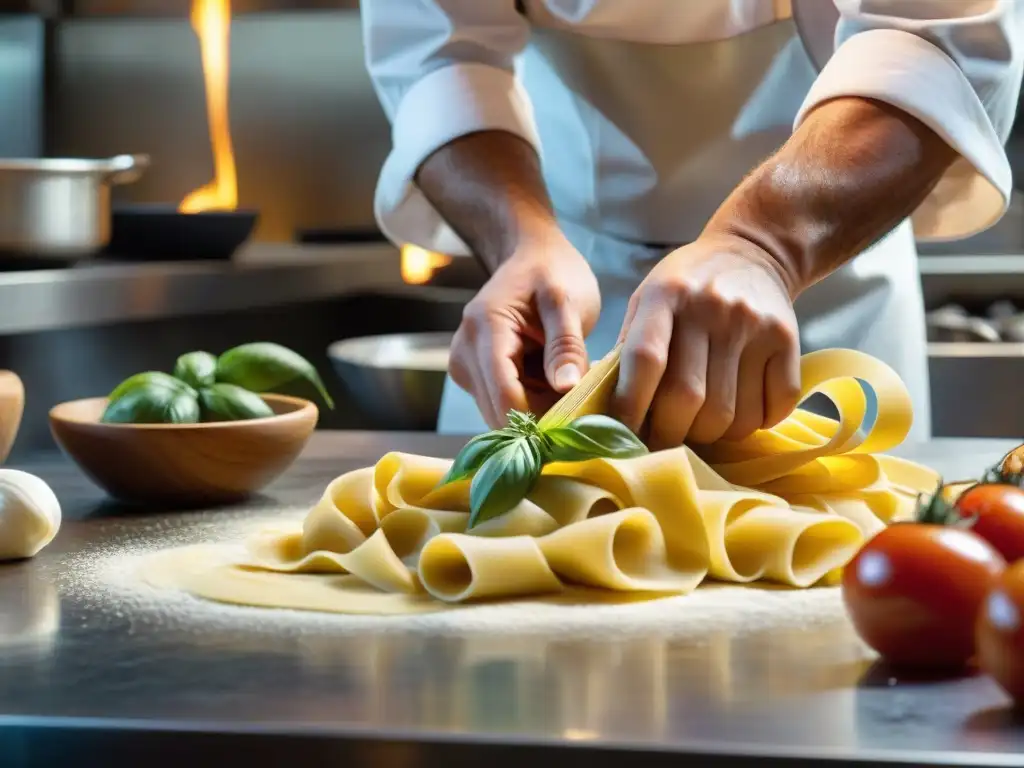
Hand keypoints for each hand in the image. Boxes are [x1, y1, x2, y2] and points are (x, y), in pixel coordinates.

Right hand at [449, 236, 600, 427]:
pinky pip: (503, 406)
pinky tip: (556, 386)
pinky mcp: (474, 377)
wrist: (530, 256)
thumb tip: (567, 388)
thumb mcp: (567, 301)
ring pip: (502, 414)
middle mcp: (464, 353)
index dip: (540, 418)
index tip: (579, 426)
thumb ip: (566, 344)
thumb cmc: (551, 272)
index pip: (505, 395)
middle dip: (543, 418)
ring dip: (539, 412)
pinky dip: (532, 404)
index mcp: (485, 329)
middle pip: (501, 411)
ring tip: (573, 390)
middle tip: (585, 406)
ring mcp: (465, 368)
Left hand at [611, 233, 800, 447]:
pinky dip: (753, 426)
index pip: (646, 360)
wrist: (753, 253)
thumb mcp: (646, 300)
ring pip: (729, 414)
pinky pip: (772, 408)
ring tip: (699, 426)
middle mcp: (712, 307)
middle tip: (661, 441)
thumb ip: (626, 350)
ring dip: (709, 436)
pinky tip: (738, 414)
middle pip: (687, 397)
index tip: (622, 436)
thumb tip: (604, 410)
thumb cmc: (686, 287)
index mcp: (667, 295)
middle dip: (668, 434)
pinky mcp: (787, 340)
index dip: (630, 407)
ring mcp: (754, 324)